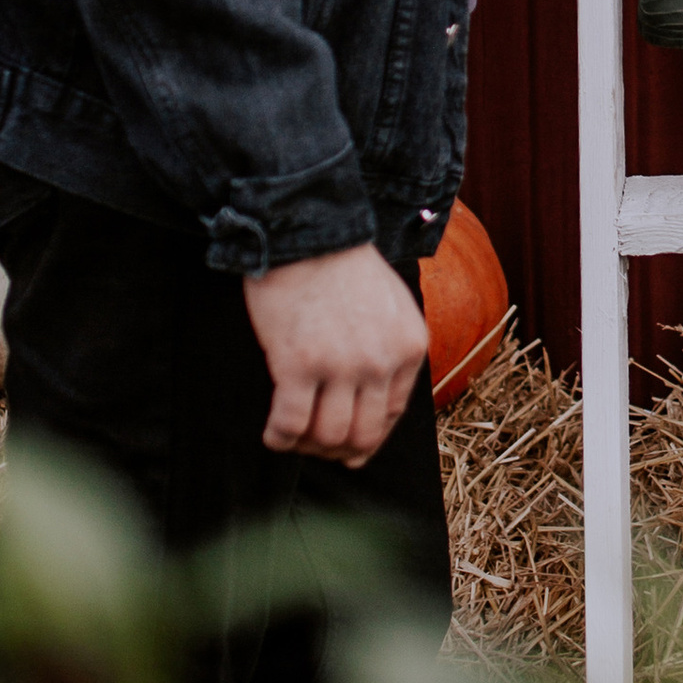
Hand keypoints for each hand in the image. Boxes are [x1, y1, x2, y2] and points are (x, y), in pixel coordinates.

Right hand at [243, 242, 427, 466]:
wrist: (306, 230)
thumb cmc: (341, 264)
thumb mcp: (391, 305)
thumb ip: (392, 349)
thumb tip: (375, 403)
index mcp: (410, 347)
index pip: (392, 415)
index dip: (367, 438)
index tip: (348, 447)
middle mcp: (381, 361)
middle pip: (362, 434)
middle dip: (338, 451)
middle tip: (315, 448)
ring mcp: (341, 365)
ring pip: (328, 437)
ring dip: (307, 447)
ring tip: (291, 438)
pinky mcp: (298, 365)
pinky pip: (291, 424)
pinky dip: (280, 438)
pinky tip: (272, 434)